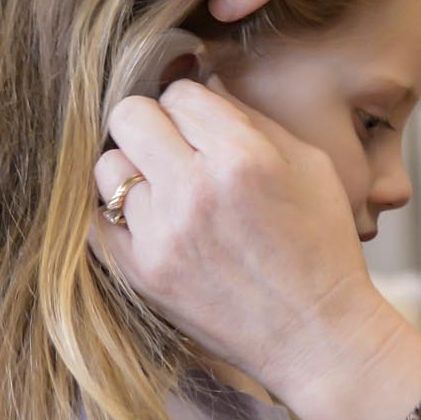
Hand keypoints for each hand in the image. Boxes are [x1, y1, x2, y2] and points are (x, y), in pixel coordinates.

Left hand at [91, 76, 420, 419]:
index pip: (180, 93)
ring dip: (134, 171)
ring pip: (108, 166)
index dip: (193, 106)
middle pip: (130, 115)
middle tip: (173, 149)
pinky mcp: (140, 272)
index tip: (204, 128)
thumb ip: (254, 121)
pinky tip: (152, 222)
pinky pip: (98, 219)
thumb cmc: (322, 247)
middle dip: (152, 125)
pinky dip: (120, 214)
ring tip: (166, 192)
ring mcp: (162, 233)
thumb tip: (205, 86)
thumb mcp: (312, 167)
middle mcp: (196, 188)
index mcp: (244, 156)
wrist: (316, 334)